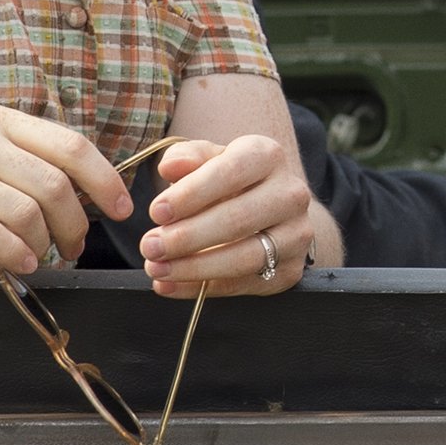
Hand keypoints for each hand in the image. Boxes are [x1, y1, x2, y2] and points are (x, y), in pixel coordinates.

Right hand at [0, 104, 129, 277]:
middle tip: (74, 248)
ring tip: (40, 256)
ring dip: (45, 243)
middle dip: (76, 224)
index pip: (70, 145)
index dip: (105, 180)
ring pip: (27, 213)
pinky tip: (22, 264)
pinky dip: (17, 254)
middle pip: (54, 185)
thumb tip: (95, 192)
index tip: (122, 210)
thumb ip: (31, 164)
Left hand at [140, 135, 343, 298]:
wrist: (270, 210)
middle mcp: (290, 194)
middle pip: (238, 219)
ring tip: (157, 268)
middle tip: (149, 246)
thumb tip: (169, 166)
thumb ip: (187, 157)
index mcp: (267, 156)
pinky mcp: (289, 270)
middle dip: (187, 236)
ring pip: (245, 256)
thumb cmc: (228, 180)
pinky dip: (201, 288)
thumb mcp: (207, 159)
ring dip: (194, 267)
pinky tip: (170, 285)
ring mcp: (295, 234)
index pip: (231, 172)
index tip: (156, 212)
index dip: (191, 194)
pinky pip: (242, 284)